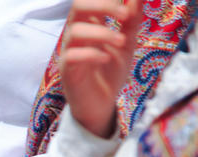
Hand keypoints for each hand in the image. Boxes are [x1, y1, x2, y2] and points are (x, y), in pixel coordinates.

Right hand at [60, 0, 142, 137]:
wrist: (102, 105)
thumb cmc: (110, 72)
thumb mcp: (127, 43)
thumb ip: (131, 20)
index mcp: (90, 24)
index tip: (128, 3)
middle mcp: (76, 34)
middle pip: (78, 5)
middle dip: (104, 5)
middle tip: (126, 15)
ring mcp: (69, 52)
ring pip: (75, 30)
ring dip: (103, 33)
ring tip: (121, 42)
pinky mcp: (66, 71)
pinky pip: (72, 56)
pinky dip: (92, 54)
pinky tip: (106, 59)